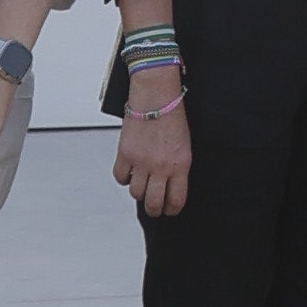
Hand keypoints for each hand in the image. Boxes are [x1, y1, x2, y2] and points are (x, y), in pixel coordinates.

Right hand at [114, 75, 192, 220]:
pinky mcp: (125, 153)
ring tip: (142, 185)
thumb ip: (178, 167)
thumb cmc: (173, 116)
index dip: (172, 209)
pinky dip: (124, 178)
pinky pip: (121, 177)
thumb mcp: (185, 145)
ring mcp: (141, 162)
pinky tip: (130, 172)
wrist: (156, 96)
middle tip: (154, 207)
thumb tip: (170, 185)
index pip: (176, 200)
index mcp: (180, 165)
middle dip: (154, 210)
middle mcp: (161, 167)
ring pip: (136, 193)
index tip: (170, 209)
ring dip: (139, 192)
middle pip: (153, 203)